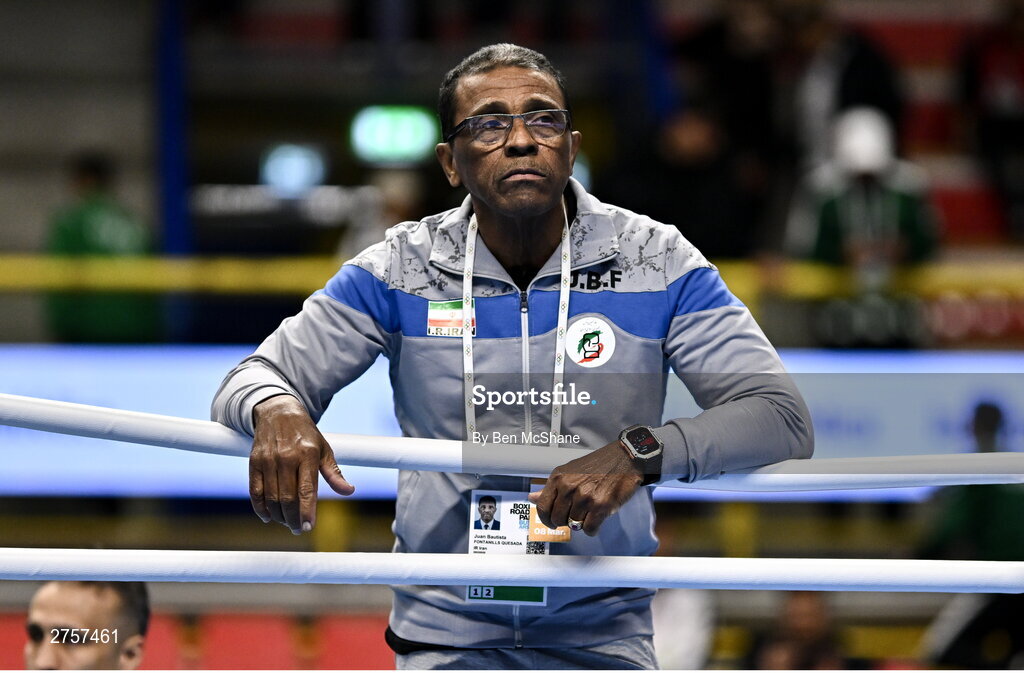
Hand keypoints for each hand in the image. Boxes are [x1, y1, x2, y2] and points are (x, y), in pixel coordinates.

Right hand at [250, 395, 354, 533]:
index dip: (307, 511)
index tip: (309, 527)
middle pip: (287, 497)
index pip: (307, 489)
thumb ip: (334, 473)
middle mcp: (286, 457)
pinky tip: (268, 517)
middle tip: (298, 529)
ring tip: (286, 522)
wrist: (278, 413)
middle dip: (293, 518)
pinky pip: (255, 491)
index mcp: (307, 455)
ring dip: (278, 515)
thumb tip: (348, 491)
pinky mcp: (254, 462)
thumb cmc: (305, 434)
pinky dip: (260, 508)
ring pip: (271, 497)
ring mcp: (268, 460)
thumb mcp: (324, 450)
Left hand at [527, 440, 642, 535]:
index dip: (546, 519)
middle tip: (576, 514)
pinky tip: (597, 519)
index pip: (542, 507)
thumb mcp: (569, 472)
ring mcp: (584, 497)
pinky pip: (589, 529)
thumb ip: (550, 488)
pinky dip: (593, 529)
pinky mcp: (600, 506)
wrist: (624, 458)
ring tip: (590, 511)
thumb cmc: (597, 465)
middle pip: (557, 519)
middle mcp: (569, 487)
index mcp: (558, 478)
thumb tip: (532, 498)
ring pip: (574, 525)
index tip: (552, 522)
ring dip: (581, 523)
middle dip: (566, 521)